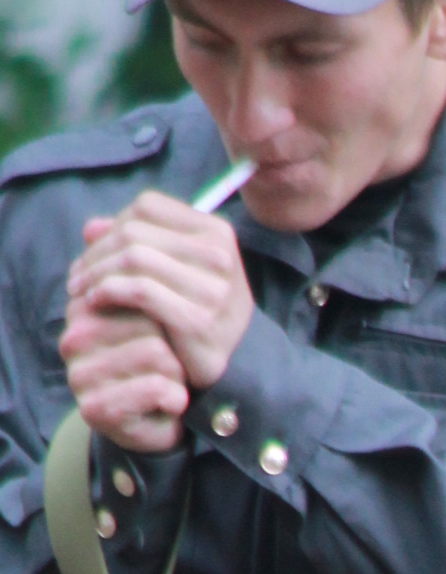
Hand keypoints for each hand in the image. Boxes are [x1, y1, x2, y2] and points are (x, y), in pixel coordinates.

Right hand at [59, 302, 190, 455]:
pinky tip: (168, 404)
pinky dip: (176, 398)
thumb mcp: (150, 325)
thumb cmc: (155, 370)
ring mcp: (80, 375)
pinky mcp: (96, 408)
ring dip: (176, 375)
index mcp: (82, 310)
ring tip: (166, 386)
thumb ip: (143, 294)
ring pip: (158, 354)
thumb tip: (143, 257)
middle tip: (166, 371)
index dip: (165, 321)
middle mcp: (73, 339)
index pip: (138, 292)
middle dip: (172, 348)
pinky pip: (158, 388)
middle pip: (149, 323)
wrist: (152, 428)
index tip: (161, 343)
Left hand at [66, 192, 253, 391]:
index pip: (148, 207)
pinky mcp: (197, 318)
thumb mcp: (177, 269)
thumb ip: (137, 244)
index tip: (95, 249)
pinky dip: (109, 292)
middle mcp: (219, 254)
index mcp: (217, 232)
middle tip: (77, 274)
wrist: (241, 366)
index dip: (114, 223)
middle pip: (135, 232)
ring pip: (133, 258)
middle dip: (97, 252)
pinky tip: (96, 302)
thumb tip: (90, 228)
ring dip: (97, 272)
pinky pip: (139, 290)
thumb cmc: (202, 312)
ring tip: (81, 289)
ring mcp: (212, 287)